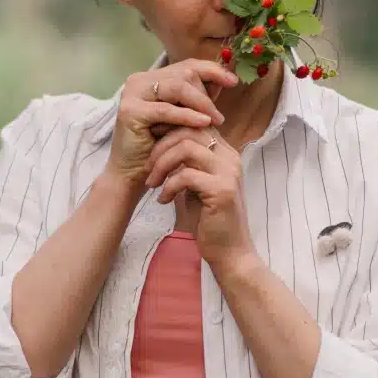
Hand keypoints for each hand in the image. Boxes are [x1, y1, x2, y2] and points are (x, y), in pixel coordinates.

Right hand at [104, 60, 238, 189]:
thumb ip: (199, 98)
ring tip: (215, 120)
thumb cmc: (159, 147)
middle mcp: (139, 81)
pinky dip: (188, 116)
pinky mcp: (130, 111)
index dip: (212, 70)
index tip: (233, 81)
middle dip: (206, 93)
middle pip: (184, 73)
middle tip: (219, 116)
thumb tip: (226, 79)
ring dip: (201, 103)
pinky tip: (204, 123)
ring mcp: (133, 93)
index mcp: (151, 78)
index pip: (187, 65)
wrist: (133, 173)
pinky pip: (166, 109)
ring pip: (177, 87)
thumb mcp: (184, 118)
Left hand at [145, 126, 253, 268]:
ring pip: (186, 148)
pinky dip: (168, 186)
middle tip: (147, 167)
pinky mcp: (222, 190)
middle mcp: (230, 157)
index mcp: (225, 153)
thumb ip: (186, 164)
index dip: (169, 130)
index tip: (149, 146)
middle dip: (161, 145)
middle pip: (189, 130)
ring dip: (161, 164)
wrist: (229, 252)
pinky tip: (163, 200)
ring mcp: (228, 172)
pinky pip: (186, 175)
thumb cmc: (209, 220)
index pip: (195, 124)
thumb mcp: (195, 185)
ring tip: (152, 183)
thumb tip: (162, 144)